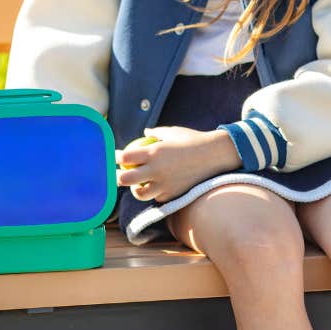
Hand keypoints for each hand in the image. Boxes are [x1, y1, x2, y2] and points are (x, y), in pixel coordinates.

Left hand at [115, 126, 240, 202]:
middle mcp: (156, 169)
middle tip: (118, 174)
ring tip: (136, 184)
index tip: (116, 155)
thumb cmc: (192, 140)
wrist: (214, 155)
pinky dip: (153, 193)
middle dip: (118, 177)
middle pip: (125, 178)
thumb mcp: (171, 132)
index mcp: (153, 152)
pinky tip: (155, 187)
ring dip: (134, 189)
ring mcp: (164, 184)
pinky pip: (157, 197)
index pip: (125, 157)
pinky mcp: (173, 194)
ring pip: (139, 194)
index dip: (116, 157)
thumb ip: (155, 133)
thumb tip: (145, 132)